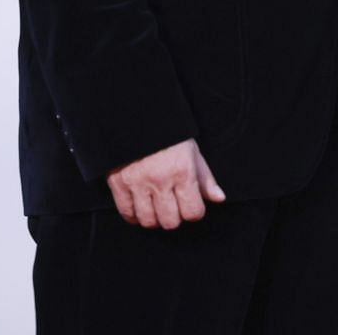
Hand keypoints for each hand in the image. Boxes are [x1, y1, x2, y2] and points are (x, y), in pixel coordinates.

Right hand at [107, 138, 225, 229]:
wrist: (136, 116)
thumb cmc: (168, 134)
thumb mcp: (192, 151)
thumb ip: (205, 178)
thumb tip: (218, 198)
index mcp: (182, 171)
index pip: (192, 212)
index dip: (194, 212)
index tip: (191, 205)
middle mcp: (160, 181)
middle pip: (170, 222)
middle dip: (175, 217)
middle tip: (174, 206)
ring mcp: (137, 184)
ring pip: (148, 221)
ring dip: (155, 218)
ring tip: (157, 207)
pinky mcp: (118, 184)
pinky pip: (127, 213)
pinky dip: (134, 216)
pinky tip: (141, 208)